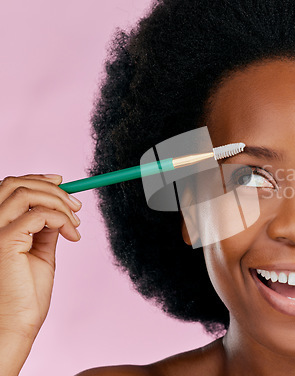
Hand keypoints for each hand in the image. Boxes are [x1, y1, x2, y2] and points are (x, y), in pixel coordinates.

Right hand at [0, 174, 80, 358]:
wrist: (15, 324)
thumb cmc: (25, 295)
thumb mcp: (39, 252)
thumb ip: (44, 229)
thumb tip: (60, 212)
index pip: (9, 187)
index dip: (37, 180)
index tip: (63, 184)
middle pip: (15, 184)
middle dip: (50, 187)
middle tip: (76, 204)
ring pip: (24, 192)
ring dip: (58, 201)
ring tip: (76, 221)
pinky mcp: (4, 241)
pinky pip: (39, 215)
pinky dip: (62, 219)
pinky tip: (74, 235)